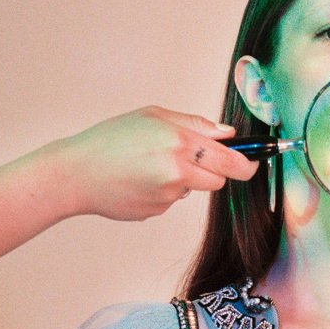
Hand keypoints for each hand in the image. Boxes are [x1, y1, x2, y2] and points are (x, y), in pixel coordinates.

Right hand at [56, 105, 258, 221]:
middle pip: (220, 179)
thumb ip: (195, 124)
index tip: (254, 163)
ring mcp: (168, 196)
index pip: (231, 160)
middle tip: (190, 159)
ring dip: (184, 179)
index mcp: (179, 142)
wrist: (75, 174)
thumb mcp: (152, 116)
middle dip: (214, 171)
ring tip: (150, 166)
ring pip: (194, 189)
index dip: (248, 163)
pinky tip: (138, 181)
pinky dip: (162, 191)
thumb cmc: (111, 139)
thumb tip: (229, 134)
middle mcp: (177, 171)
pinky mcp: (157, 212)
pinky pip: (172, 200)